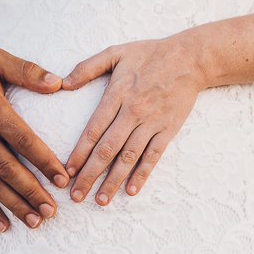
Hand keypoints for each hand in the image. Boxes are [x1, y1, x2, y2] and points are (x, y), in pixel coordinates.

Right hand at [0, 48, 68, 231]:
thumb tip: (58, 82)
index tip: (62, 178)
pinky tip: (2, 224)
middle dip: (32, 192)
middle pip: (8, 168)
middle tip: (52, 210)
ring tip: (35, 221)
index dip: (43, 160)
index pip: (23, 139)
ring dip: (14, 204)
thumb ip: (26, 70)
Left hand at [61, 36, 203, 204]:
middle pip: (107, 149)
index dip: (80, 152)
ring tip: (100, 200)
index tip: (68, 170)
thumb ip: (87, 67)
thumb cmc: (149, 53)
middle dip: (90, 174)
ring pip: (129, 157)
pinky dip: (142, 174)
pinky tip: (131, 190)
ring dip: (113, 181)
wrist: (190, 58)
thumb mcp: (115, 52)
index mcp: (117, 94)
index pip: (94, 129)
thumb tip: (62, 84)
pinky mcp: (168, 130)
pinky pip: (153, 156)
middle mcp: (133, 111)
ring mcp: (152, 122)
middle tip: (76, 195)